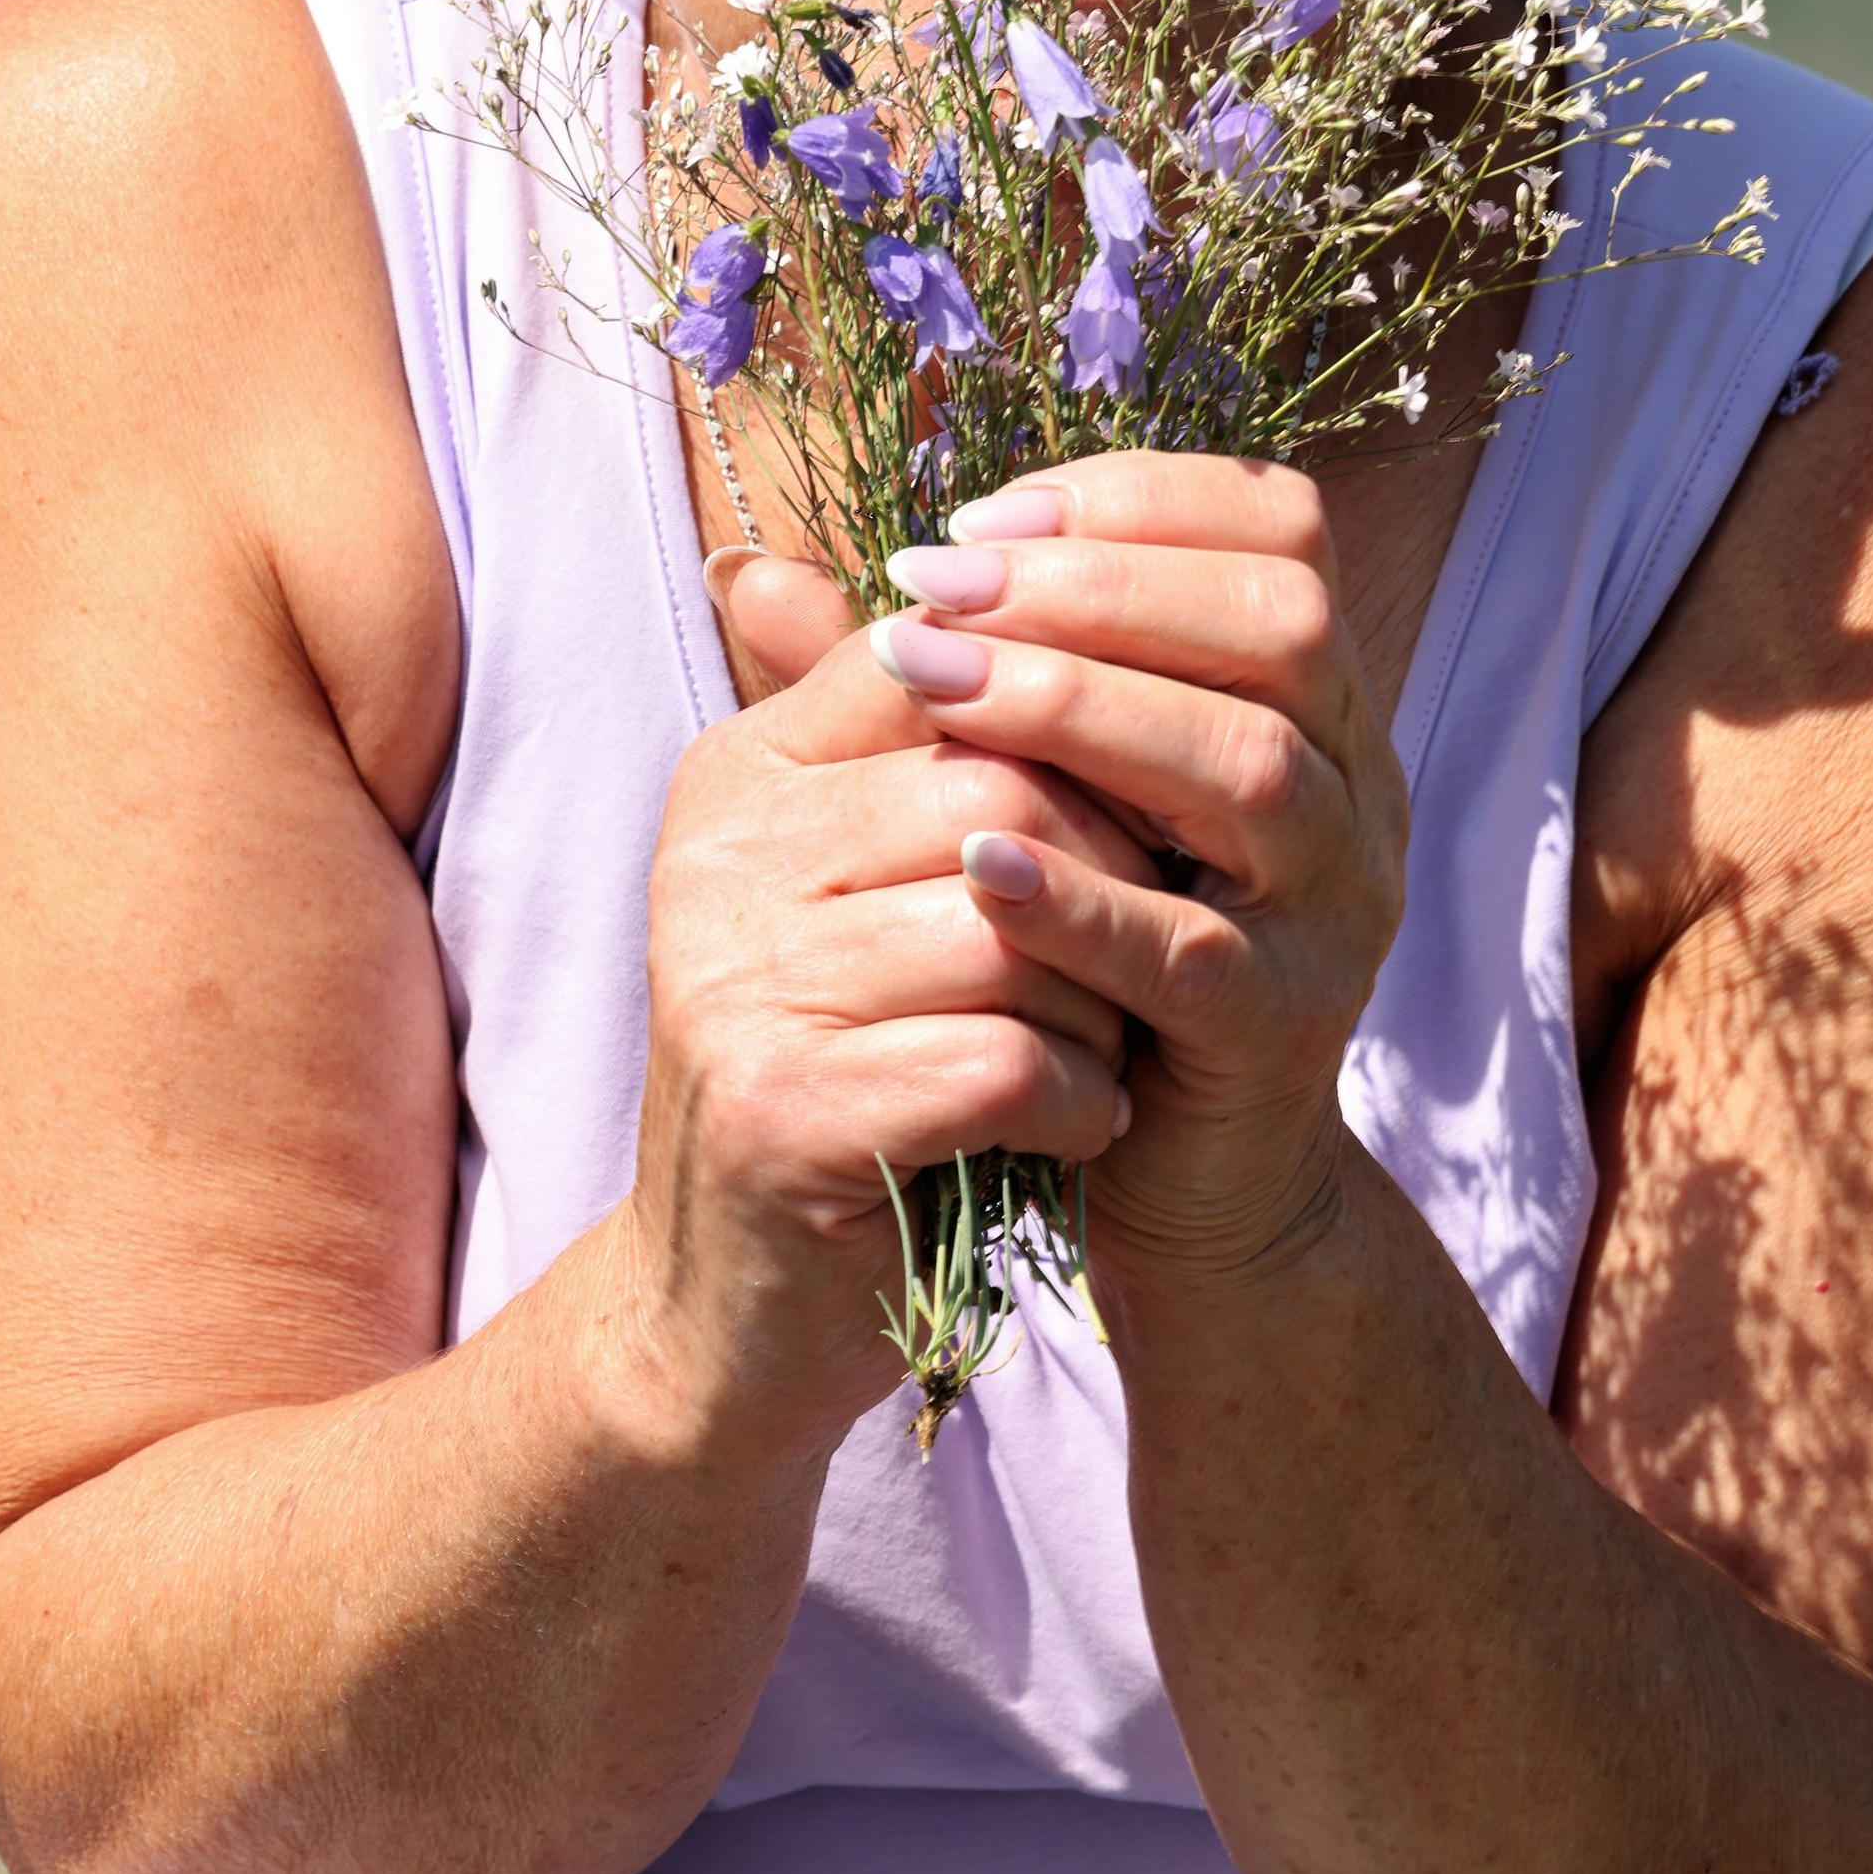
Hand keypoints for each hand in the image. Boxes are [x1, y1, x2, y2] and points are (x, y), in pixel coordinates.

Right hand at [628, 594, 1153, 1441]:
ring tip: (1109, 1042)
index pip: (949, 667)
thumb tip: (1001, 567)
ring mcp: (736, 985)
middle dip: (1118, 870)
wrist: (729, 1306)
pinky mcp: (785, 1114)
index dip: (1078, 732)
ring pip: (1014, 927)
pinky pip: (1004, 1060)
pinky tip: (1078, 1123)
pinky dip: (1079, 1097)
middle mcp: (717, 859)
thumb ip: (927, 746)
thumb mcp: (868, 889)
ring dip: (1105, 997)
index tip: (1144, 810)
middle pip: (1001, 788)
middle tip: (1155, 938)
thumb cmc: (843, 1067)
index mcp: (744, 776)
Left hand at [862, 454, 1409, 1283]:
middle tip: (936, 589)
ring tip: (935, 689)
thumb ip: (912, 680)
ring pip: (1251, 768)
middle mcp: (1353, 787)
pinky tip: (976, 861)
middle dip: (1098, 586)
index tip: (982, 519)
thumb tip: (745, 573)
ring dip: (1085, 708)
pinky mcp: (1283, 1030)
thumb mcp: (1023, 792)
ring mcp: (1334, 910)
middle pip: (1279, 626)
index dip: (1137, 501)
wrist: (1186, 1183)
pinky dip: (1088, 901)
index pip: (1279, 534)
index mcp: (1311, 702)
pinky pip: (1198, 950)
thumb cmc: (1094, 955)